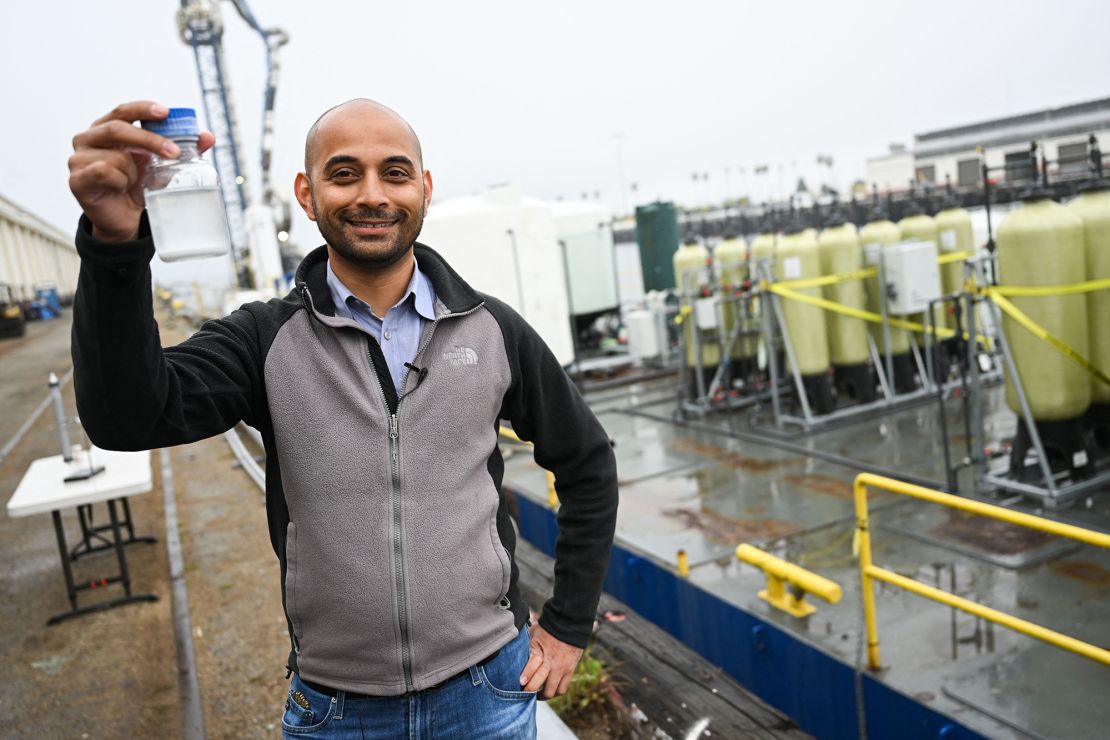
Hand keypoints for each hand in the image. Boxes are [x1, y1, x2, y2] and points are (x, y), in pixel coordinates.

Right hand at [68, 101, 214, 242]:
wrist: (125, 219)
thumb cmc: (138, 186)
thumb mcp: (160, 165)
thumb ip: (182, 149)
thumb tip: (208, 137)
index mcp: (106, 129)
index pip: (122, 111)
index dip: (143, 109)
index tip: (166, 112)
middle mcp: (87, 139)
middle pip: (118, 128)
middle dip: (149, 139)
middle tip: (174, 152)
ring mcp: (78, 158)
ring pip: (116, 156)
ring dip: (133, 171)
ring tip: (133, 182)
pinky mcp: (76, 179)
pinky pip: (104, 172)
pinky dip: (119, 181)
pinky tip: (120, 188)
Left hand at [519, 623, 583, 699]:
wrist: (570, 625)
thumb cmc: (548, 629)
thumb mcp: (534, 632)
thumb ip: (525, 642)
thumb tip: (512, 645)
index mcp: (540, 651)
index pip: (532, 666)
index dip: (525, 676)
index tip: (519, 682)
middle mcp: (551, 661)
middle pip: (539, 682)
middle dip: (530, 690)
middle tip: (523, 694)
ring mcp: (561, 668)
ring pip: (551, 690)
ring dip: (542, 696)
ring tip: (536, 696)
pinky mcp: (569, 671)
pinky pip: (562, 689)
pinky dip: (555, 693)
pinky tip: (549, 692)